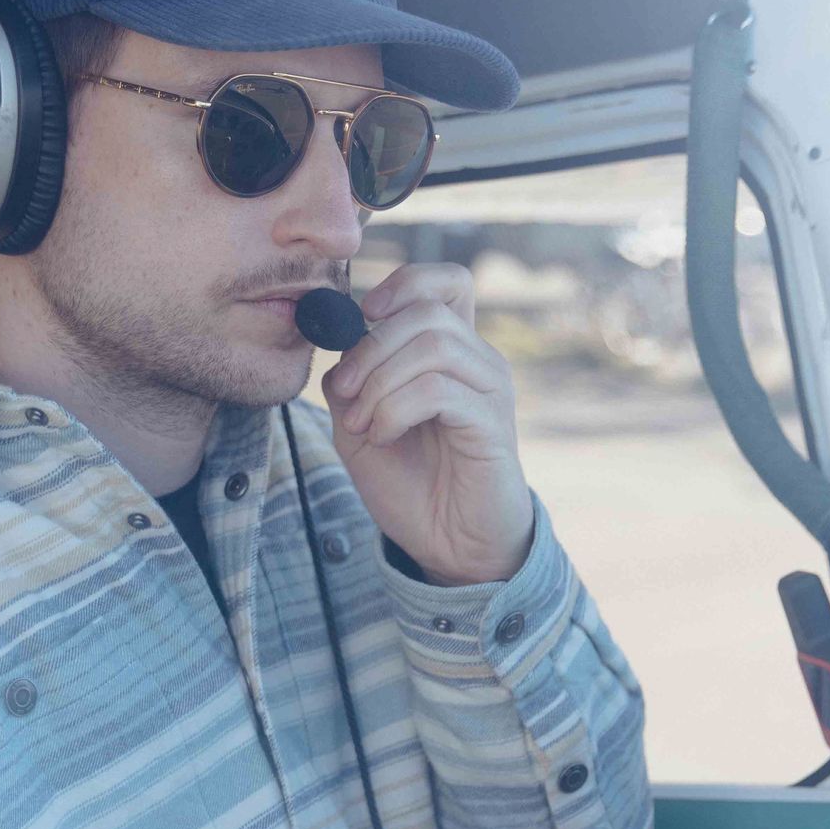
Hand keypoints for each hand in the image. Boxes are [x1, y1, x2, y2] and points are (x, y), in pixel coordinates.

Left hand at [321, 263, 533, 585]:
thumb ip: (349, 381)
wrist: (448, 545)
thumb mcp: (360, 426)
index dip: (405, 283)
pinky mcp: (492, 424)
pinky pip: (437, 390)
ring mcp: (490, 390)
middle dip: (371, 348)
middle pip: (427, 311)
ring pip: (431, 345)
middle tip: (345, 395)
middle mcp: (479, 362)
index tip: (365, 314)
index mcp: (452, 353)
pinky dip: (394, 410)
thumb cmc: (412, 485)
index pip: (447, 283)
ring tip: (363, 424)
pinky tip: (382, 436)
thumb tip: (337, 343)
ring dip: (379, 383)